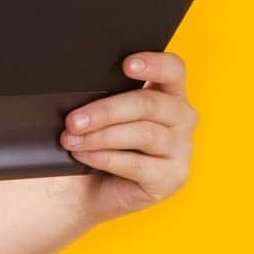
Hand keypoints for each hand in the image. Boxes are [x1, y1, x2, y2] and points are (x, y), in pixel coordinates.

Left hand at [60, 51, 197, 225]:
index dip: (153, 63)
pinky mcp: (172, 177)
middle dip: (106, 110)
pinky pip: (137, 164)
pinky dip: (105, 158)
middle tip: (73, 120)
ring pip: (143, 133)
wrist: (86, 190)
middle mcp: (181, 118)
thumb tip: (80, 85)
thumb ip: (102, 94)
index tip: (126, 64)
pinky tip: (84, 155)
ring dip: (101, 136)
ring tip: (72, 139)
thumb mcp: (98, 113)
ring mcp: (181, 149)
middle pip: (149, 104)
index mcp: (167, 92)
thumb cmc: (93, 142)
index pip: (173, 69)